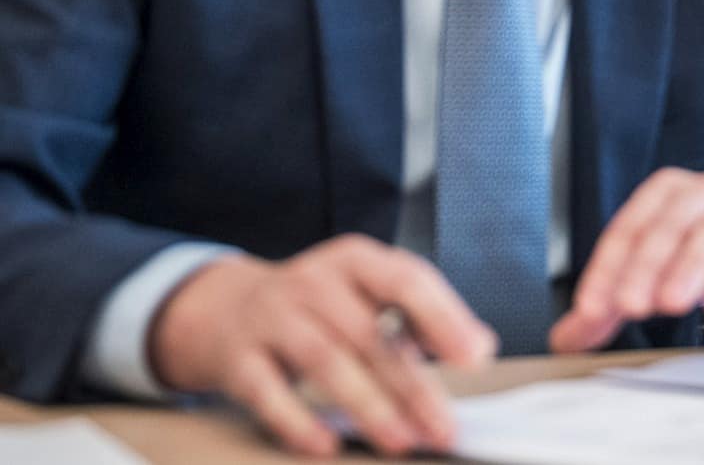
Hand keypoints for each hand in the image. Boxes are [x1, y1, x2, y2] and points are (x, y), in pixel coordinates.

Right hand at [148, 235, 496, 457]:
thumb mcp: (364, 293)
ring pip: (326, 361)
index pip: (406, 280)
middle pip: (369, 333)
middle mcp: (314, 281)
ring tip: (402, 440)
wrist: (222, 307)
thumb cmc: (316, 306)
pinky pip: (268, 391)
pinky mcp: (238, 358)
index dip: (443, 317)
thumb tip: (480, 346)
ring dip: (368, 404)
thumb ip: (419, 315)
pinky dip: (298, 420)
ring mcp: (272, 317)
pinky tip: (326, 446)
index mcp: (355, 259)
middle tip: (444, 427)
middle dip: (412, 384)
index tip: (476, 356)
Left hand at [549, 168, 703, 352]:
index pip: (629, 226)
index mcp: (665, 191)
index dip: (608, 267)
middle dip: (647, 267)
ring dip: (691, 268)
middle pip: (670, 225)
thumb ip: (609, 302)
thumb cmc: (695, 252)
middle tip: (632, 305)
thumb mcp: (648, 271)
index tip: (593, 306)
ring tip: (673, 302)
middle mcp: (703, 193)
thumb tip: (566, 338)